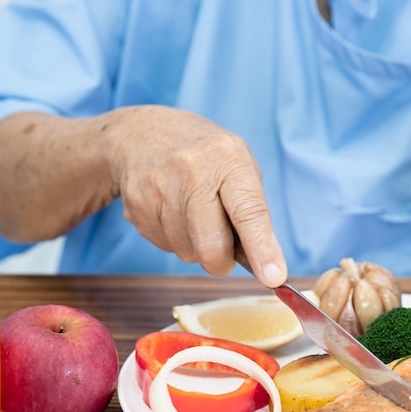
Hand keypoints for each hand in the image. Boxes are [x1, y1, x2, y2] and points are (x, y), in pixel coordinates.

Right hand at [102, 105, 286, 285]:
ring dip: (196, 247)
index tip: (274, 277)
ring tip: (192, 215)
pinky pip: (165, 247)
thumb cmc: (205, 158)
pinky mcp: (136, 206)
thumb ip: (251, 209)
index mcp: (228, 159)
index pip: (248, 211)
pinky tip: (171, 212)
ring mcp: (159, 188)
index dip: (262, 248)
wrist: (142, 134)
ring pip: (187, 252)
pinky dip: (174, 240)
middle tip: (224, 253)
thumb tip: (264, 263)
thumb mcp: (237, 166)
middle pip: (212, 246)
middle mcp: (192, 171)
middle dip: (221, 262)